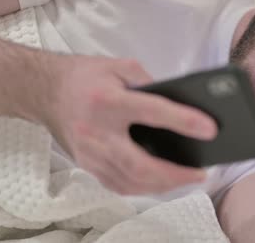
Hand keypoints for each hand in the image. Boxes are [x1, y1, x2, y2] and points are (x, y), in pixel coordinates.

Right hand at [41, 55, 216, 194]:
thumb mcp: (121, 67)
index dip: (183, 121)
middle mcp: (96, 132)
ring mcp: (89, 154)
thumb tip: (181, 106)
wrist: (44, 91)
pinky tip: (164, 182)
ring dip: (163, 184)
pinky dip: (145, 187)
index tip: (210, 129)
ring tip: (189, 178)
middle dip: (175, 173)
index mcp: (107, 100)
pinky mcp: (87, 165)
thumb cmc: (86, 76)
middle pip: (140, 164)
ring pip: (130, 181)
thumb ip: (151, 84)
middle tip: (202, 172)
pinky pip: (119, 184)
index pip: (152, 112)